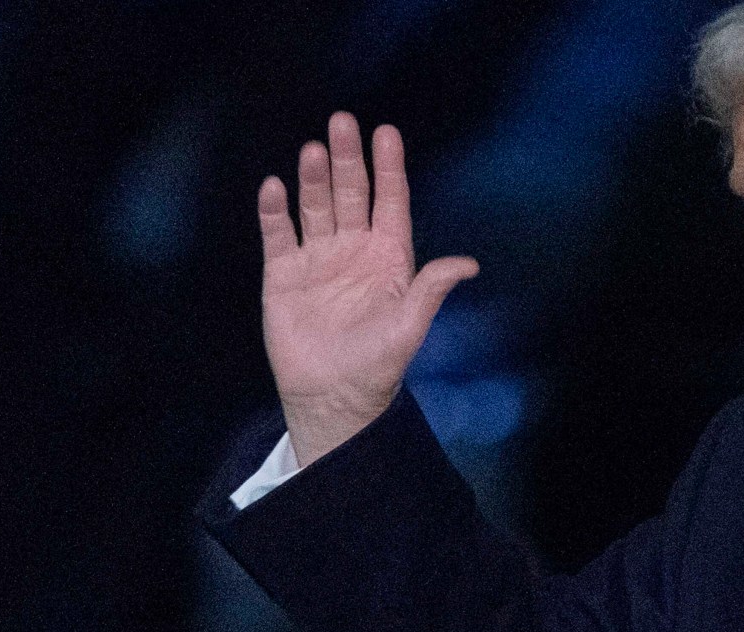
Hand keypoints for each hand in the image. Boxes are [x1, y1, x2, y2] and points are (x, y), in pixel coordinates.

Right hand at [258, 112, 477, 465]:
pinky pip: (278, 234)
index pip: (390, 202)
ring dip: (313, 178)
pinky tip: (275, 187)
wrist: (333, 396)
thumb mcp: (410, 327)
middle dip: (347, 159)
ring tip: (313, 150)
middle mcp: (352, 250)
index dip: (389, 168)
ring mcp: (317, 259)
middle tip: (342, 122)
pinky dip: (275, 211)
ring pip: (315, 206)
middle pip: (351, 193)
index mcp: (388, 258)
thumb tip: (469, 264)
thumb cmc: (377, 364)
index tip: (386, 133)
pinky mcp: (283, 274)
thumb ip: (431, 289)